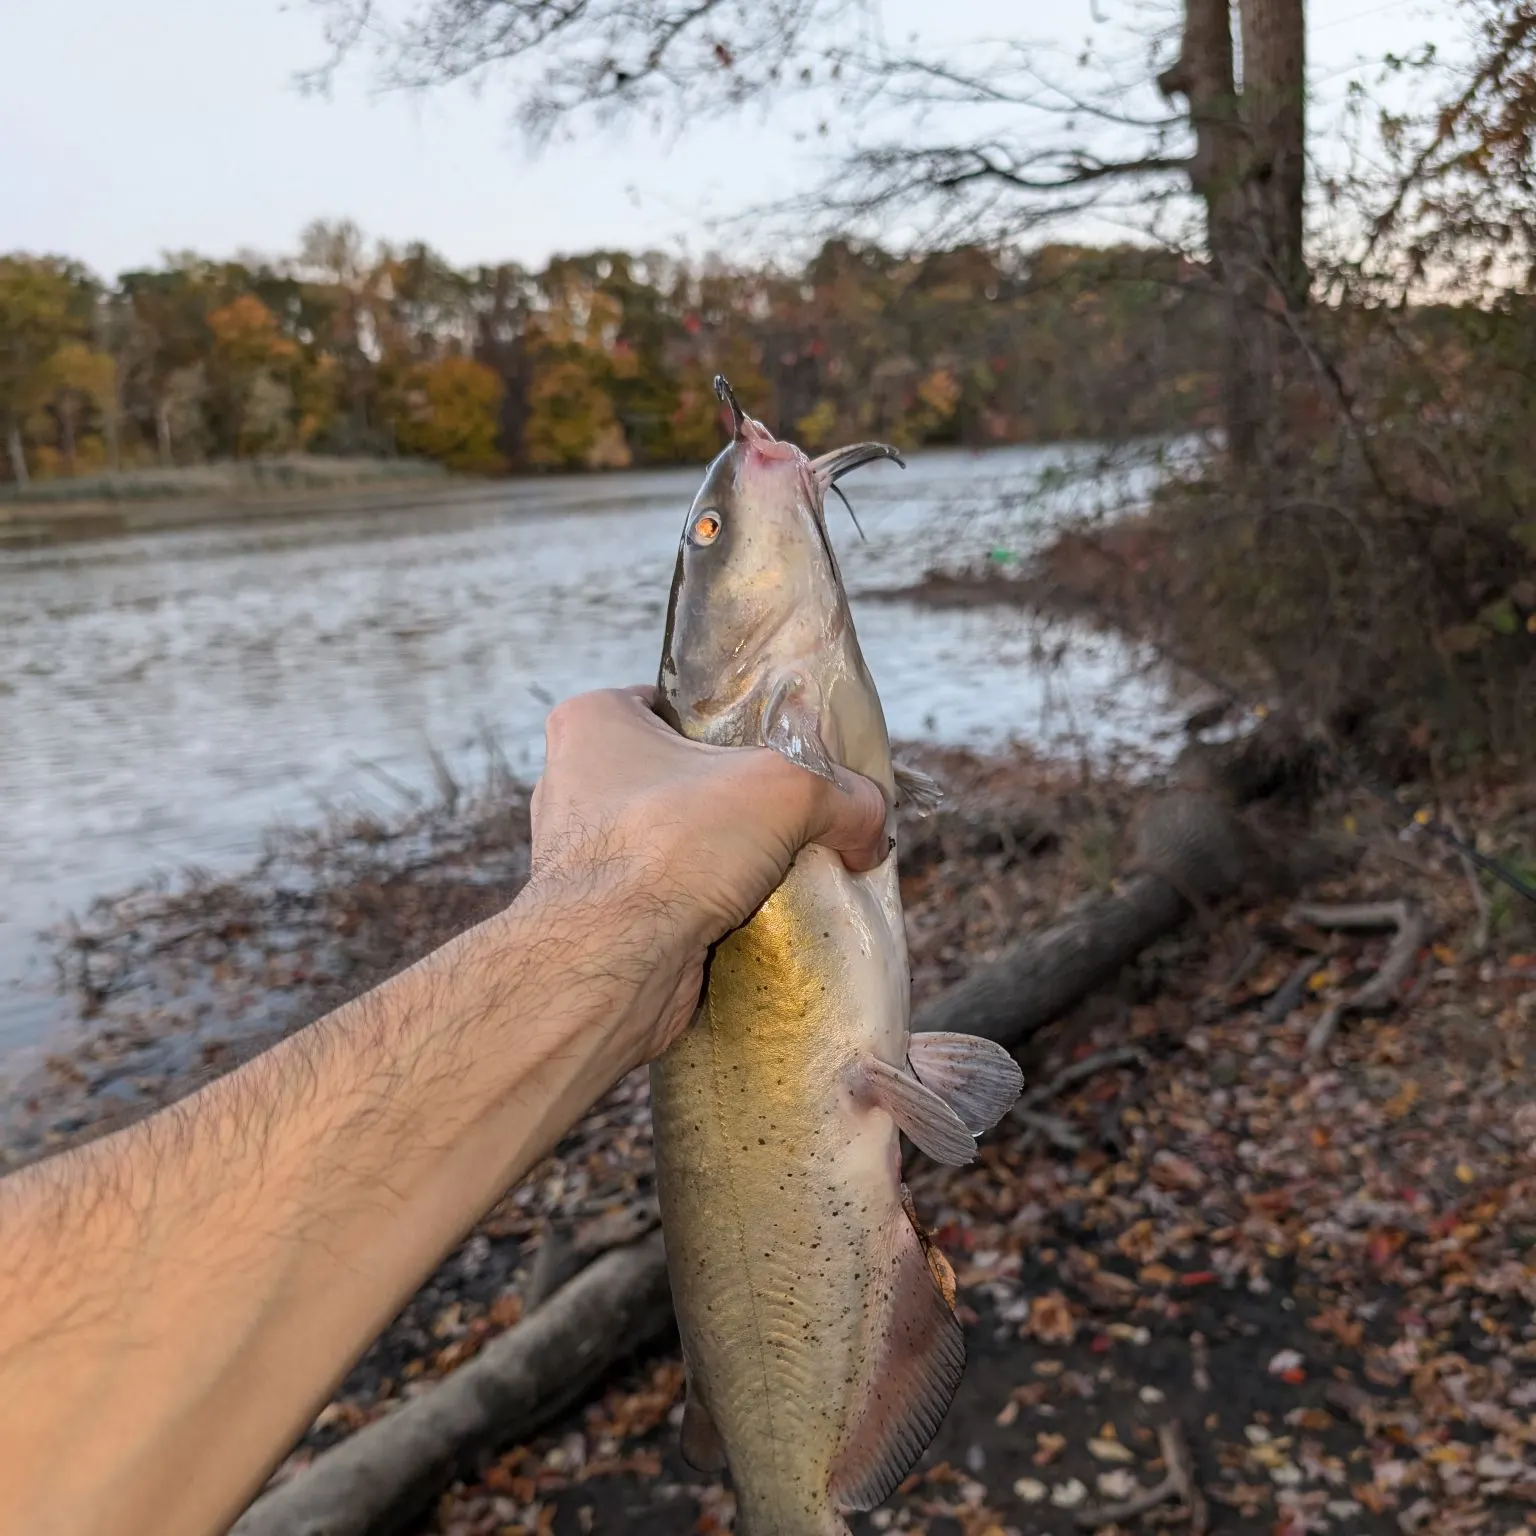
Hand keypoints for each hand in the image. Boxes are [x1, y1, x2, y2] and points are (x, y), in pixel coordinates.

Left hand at [527, 686, 888, 1067]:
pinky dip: (710, 906)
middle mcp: (574, 782)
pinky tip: (753, 917)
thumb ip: (845, 795)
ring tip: (779, 872)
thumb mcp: (789, 788)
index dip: (735, 727)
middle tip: (793, 818)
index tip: (780, 754)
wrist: (614, 964)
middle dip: (741, 803)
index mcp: (593, 722)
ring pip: (682, 843)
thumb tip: (872, 831)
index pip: (677, 705)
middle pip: (687, 778)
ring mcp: (584, 854)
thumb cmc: (674, 845)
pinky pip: (672, 896)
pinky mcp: (601, 916)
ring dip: (729, 861)